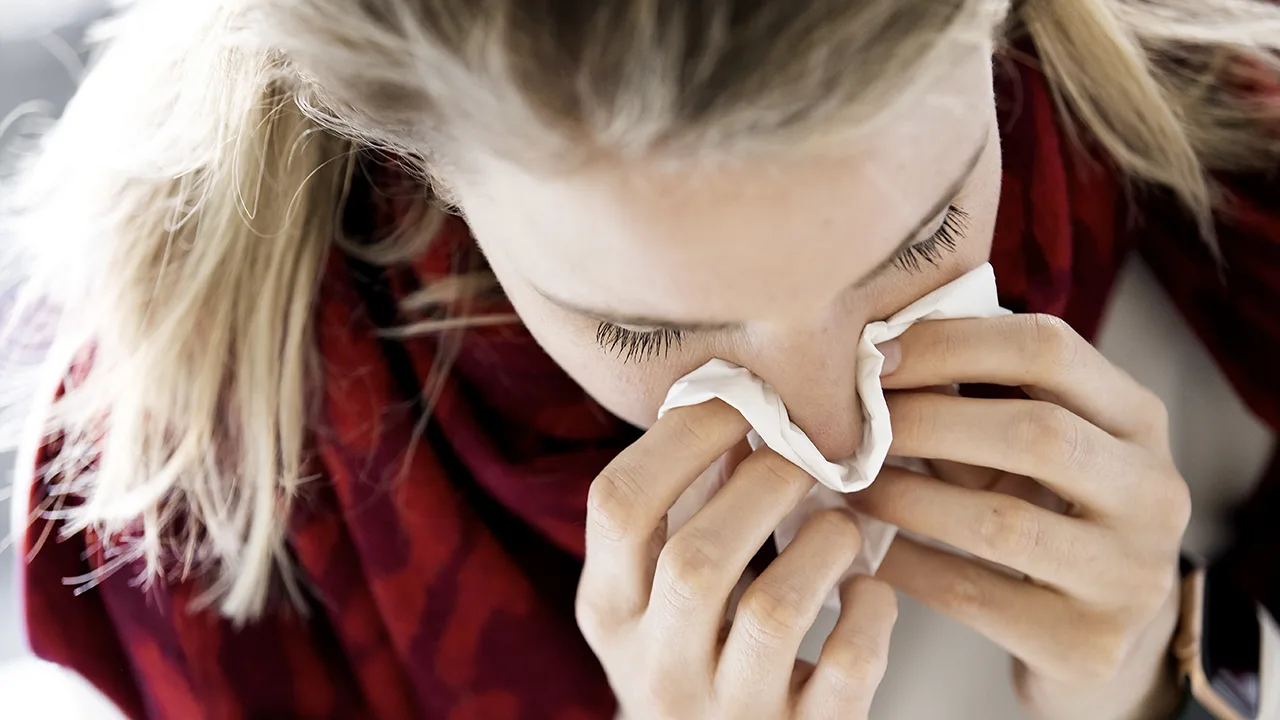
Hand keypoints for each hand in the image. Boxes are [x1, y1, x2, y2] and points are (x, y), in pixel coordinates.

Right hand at [578, 399, 898, 718]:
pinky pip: (847, 665)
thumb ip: (685, 508)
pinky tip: (867, 594)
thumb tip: (735, 400)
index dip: (684, 433)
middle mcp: (653, 667)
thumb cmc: (698, 655)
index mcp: (608, 610)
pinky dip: (872, 612)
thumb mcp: (659, 591)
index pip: (616, 503)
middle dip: (767, 485)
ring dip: (824, 545)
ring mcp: (726, 712)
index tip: (742, 397)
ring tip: (839, 525)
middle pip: (698, 559)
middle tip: (809, 455)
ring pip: (776, 611)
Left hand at [854, 314, 1188, 719]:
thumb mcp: (1029, 446)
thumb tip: (874, 344)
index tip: (871, 355)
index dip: (950, 343)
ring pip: (1001, 522)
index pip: (1048, 349)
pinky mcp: (1087, 644)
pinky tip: (861, 548)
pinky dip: (905, 564)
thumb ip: (976, 395)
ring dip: (905, 496)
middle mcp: (1153, 491)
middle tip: (848, 425)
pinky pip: (973, 595)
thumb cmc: (1044, 514)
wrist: (1104, 641)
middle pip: (1035, 432)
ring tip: (845, 484)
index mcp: (1138, 418)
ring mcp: (1129, 574)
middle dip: (925, 421)